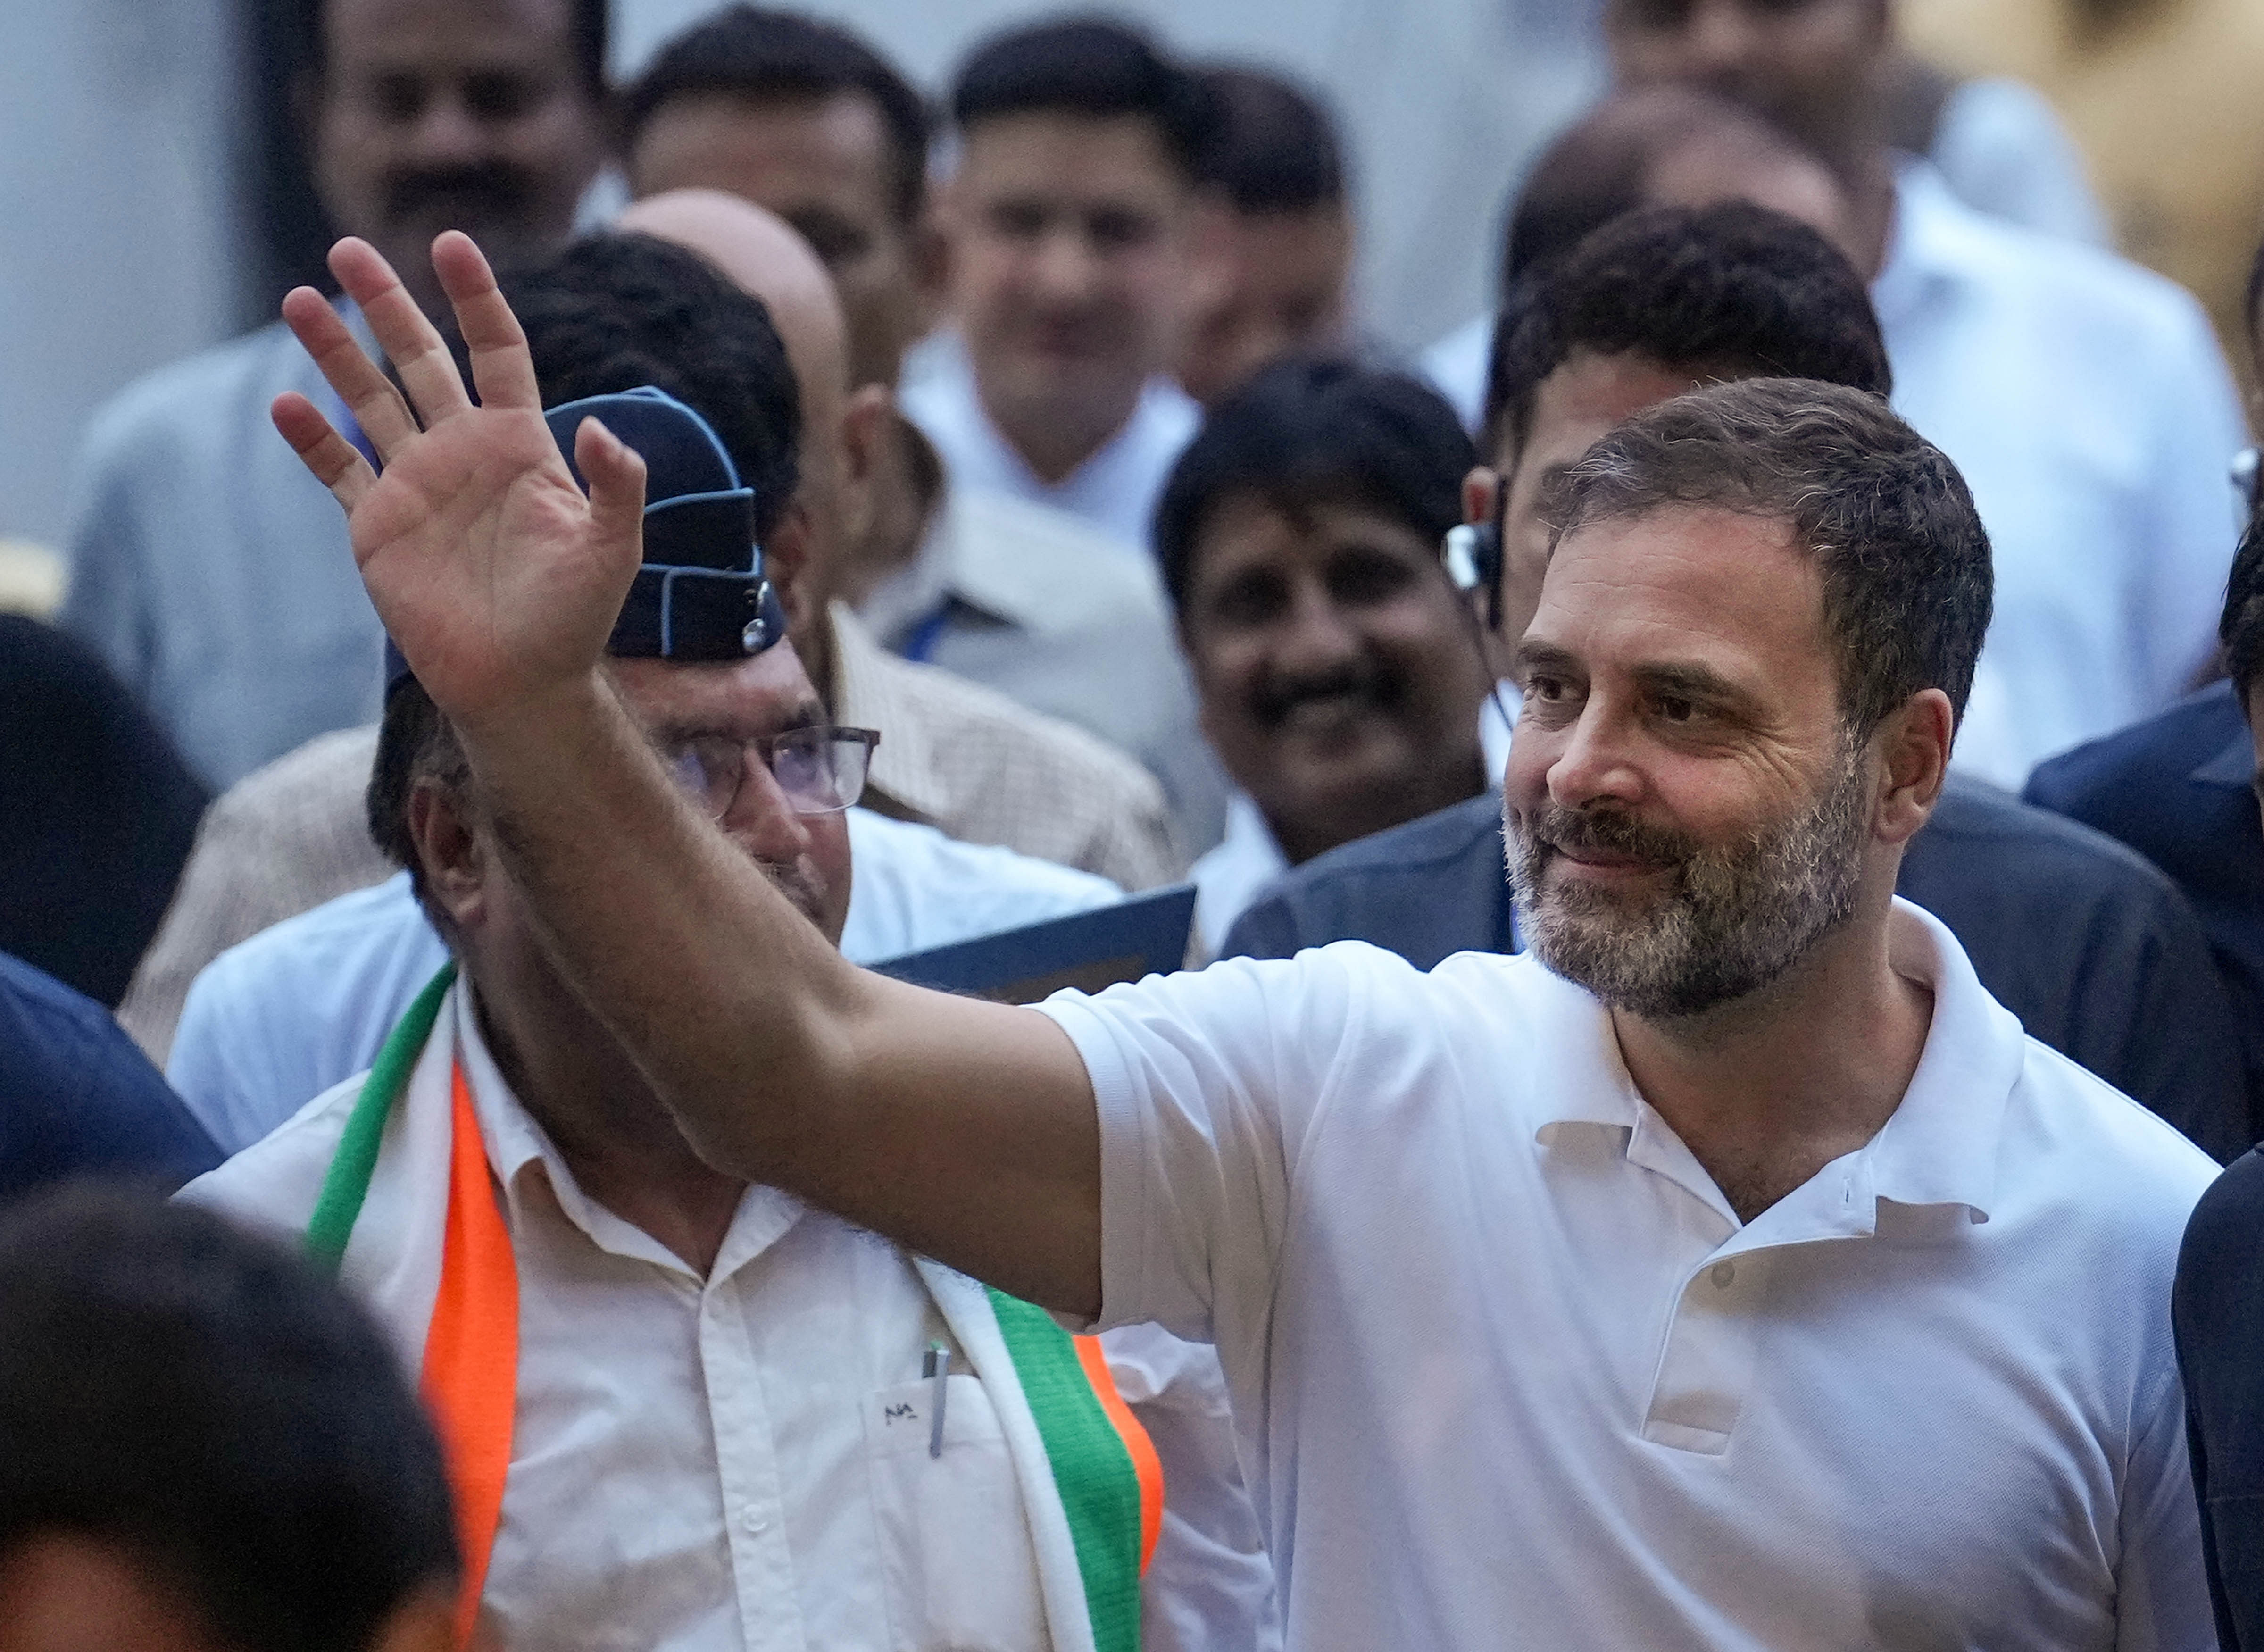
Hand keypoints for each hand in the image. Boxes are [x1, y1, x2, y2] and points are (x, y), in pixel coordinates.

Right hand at [270, 232, 647, 730]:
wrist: (523, 679)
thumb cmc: (575, 617)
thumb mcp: (612, 547)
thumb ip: (617, 485)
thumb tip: (606, 429)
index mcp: (520, 443)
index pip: (497, 351)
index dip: (475, 298)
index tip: (452, 245)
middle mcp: (463, 451)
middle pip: (420, 358)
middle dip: (386, 303)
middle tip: (348, 247)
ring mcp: (416, 484)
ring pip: (369, 399)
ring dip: (335, 351)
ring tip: (300, 298)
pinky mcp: (377, 525)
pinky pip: (338, 470)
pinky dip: (311, 439)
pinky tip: (286, 402)